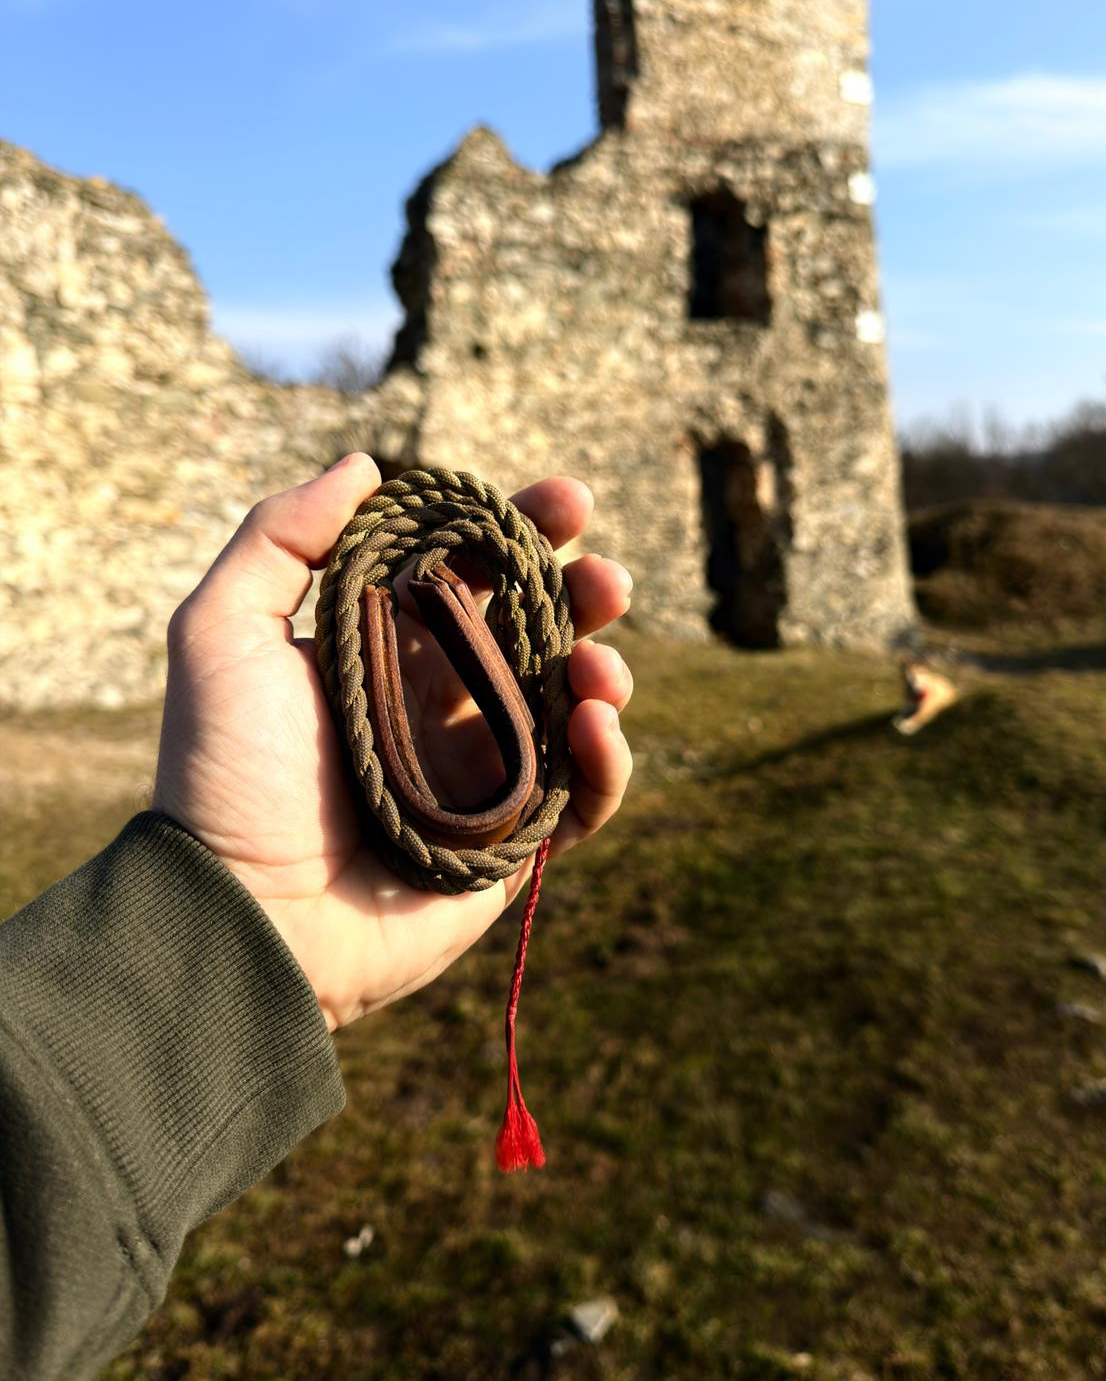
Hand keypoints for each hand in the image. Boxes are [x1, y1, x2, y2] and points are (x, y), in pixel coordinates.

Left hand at [152, 455, 633, 1031]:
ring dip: (603, 672)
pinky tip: (594, 728)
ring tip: (596, 670)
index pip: (473, 571)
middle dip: (584, 594)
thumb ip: (278, 538)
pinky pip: (584, 796)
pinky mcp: (514, 842)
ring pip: (573, 705)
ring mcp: (483, 771)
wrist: (248, 914)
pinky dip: (607, 761)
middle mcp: (443, 700)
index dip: (523, 530)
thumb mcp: (222, 634)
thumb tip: (364, 466)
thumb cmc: (228, 775)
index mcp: (389, 647)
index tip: (567, 500)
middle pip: (539, 630)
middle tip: (608, 579)